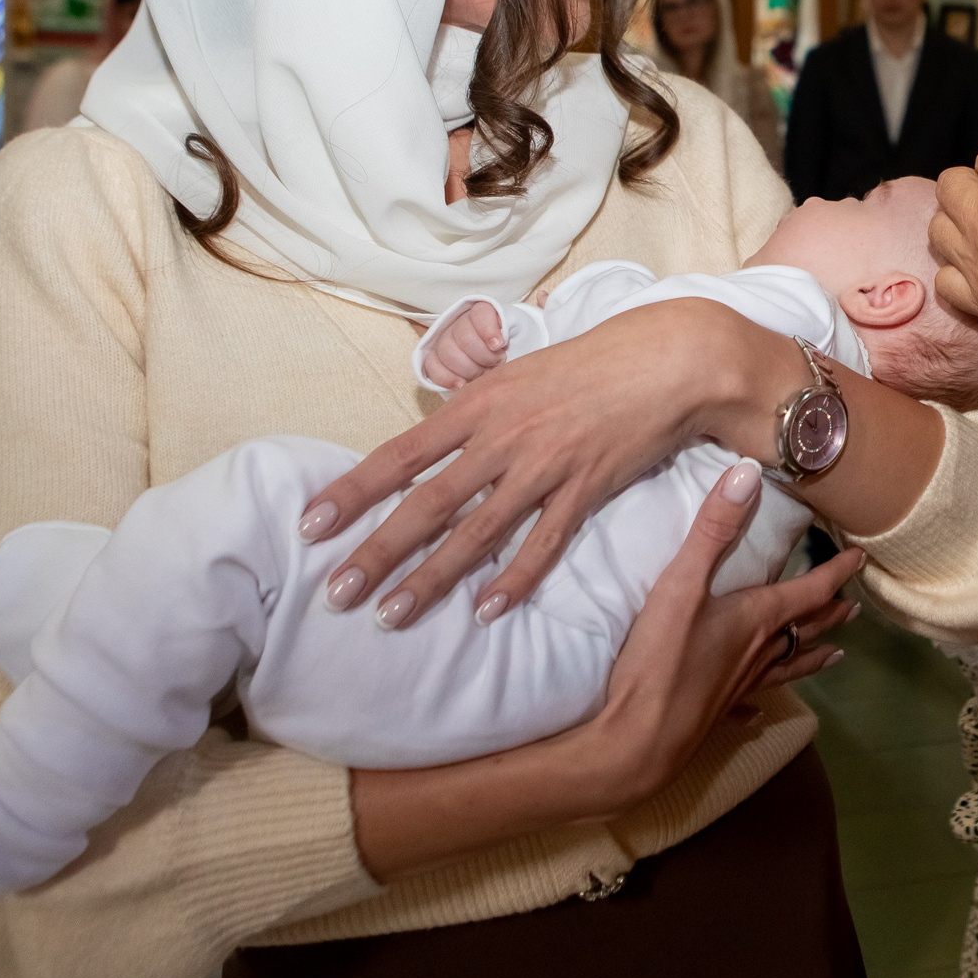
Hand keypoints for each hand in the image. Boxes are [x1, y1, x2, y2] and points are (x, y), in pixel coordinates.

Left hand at [304, 299, 775, 629]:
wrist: (666, 360)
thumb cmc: (589, 363)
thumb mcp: (516, 373)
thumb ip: (473, 411)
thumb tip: (433, 444)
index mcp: (478, 403)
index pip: (399, 454)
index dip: (352, 492)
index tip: (310, 526)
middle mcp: (502, 437)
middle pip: (427, 503)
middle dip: (377, 551)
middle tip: (336, 594)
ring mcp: (544, 466)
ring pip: (476, 532)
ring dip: (431, 578)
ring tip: (392, 616)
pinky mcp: (586, 490)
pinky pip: (543, 544)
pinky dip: (513, 579)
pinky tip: (485, 611)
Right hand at [425, 301, 506, 389]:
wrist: (498, 361)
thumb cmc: (511, 348)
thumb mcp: (519, 337)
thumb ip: (512, 334)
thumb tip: (501, 343)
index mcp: (482, 312)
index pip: (480, 314)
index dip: (488, 330)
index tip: (499, 345)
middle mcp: (460, 323)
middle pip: (465, 338)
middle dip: (483, 356)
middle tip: (496, 364)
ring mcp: (445, 340)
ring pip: (448, 353)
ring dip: (469, 369)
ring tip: (483, 375)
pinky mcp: (434, 358)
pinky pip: (432, 366)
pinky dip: (446, 378)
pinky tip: (461, 385)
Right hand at [589, 460, 862, 806]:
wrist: (638, 740)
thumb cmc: (661, 660)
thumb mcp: (682, 583)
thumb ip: (713, 529)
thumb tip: (747, 473)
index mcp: (757, 619)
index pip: (809, 591)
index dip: (836, 573)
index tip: (860, 558)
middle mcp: (758, 653)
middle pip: (804, 630)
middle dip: (831, 615)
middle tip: (855, 609)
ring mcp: (739, 686)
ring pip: (787, 666)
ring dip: (812, 655)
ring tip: (836, 656)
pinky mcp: (716, 712)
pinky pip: (748, 704)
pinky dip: (758, 704)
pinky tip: (758, 714)